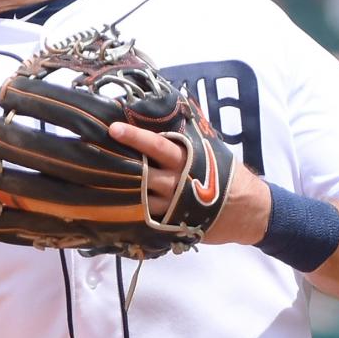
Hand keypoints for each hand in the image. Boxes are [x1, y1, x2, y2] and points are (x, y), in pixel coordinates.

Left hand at [106, 121, 268, 244]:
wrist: (248, 212)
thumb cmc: (229, 176)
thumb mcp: (211, 151)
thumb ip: (189, 138)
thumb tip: (168, 114)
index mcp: (188, 160)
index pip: (157, 146)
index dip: (135, 137)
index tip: (114, 128)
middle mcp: (177, 183)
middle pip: (141, 173)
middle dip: (117, 163)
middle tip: (90, 153)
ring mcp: (171, 206)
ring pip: (138, 197)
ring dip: (116, 189)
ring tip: (91, 180)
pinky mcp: (170, 224)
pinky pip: (144, 217)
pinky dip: (126, 211)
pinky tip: (106, 205)